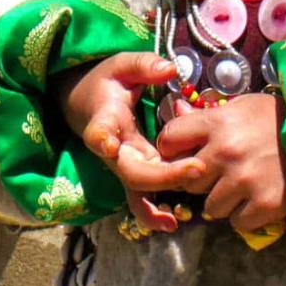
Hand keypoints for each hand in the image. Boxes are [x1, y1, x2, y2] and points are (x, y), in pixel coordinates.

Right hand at [55, 51, 203, 233]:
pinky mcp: (135, 172)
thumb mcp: (122, 64)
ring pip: (136, 192)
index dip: (103, 139)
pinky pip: (142, 198)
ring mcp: (123, 165)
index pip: (99, 132)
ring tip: (183, 213)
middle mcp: (113, 150)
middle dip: (163, 176)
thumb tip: (170, 69)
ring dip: (158, 204)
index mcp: (105, 119)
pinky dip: (154, 212)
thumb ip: (144, 65)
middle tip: (197, 168)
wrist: (88, 103)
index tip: (108, 145)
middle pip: (131, 171)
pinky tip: (174, 221)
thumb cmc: (107, 82)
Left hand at [156, 93, 285, 231]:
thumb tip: (176, 111)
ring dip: (223, 200)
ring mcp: (244, 181)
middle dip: (201, 180)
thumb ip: (207, 115)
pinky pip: (237, 222)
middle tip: (220, 173)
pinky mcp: (264, 204)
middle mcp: (226, 153)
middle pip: (188, 181)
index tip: (182, 153)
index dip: (172, 148)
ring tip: (242, 185)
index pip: (169, 139)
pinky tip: (257, 197)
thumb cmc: (276, 118)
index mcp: (217, 124)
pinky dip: (245, 214)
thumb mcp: (241, 106)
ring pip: (210, 207)